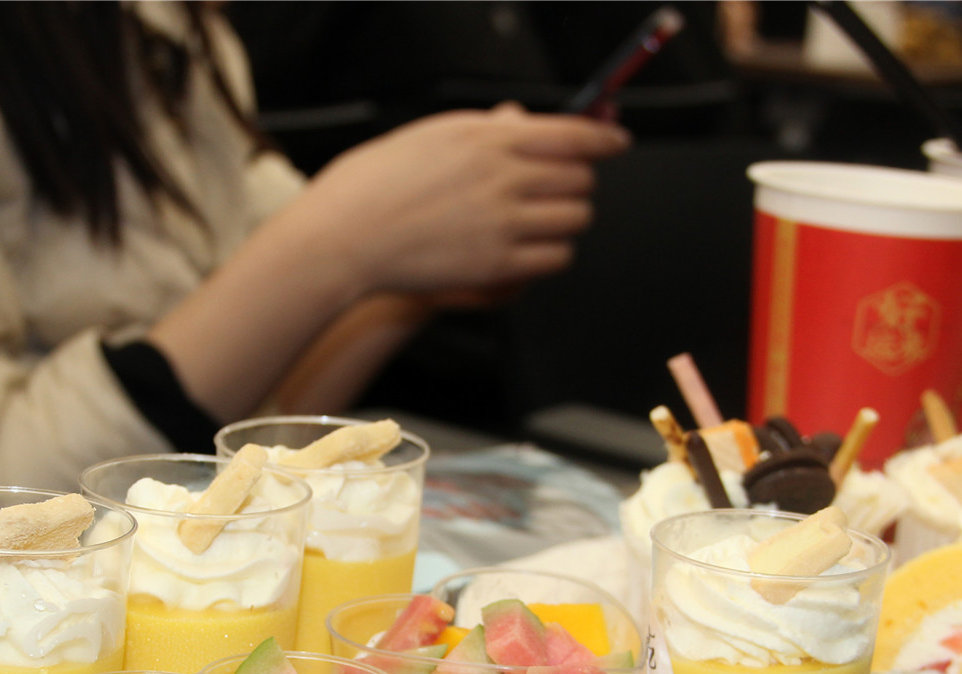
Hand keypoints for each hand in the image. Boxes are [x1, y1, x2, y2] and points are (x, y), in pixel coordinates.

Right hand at [286, 104, 630, 298]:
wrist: (344, 237)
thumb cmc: (375, 186)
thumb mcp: (432, 136)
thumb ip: (485, 129)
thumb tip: (524, 120)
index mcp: (488, 138)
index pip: (573, 134)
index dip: (605, 137)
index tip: (617, 140)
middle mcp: (502, 177)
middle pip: (581, 178)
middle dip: (577, 181)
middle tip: (560, 186)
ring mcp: (504, 223)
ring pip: (575, 218)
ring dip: (567, 218)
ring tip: (541, 219)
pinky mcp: (498, 264)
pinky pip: (556, 257)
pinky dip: (552, 252)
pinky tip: (531, 248)